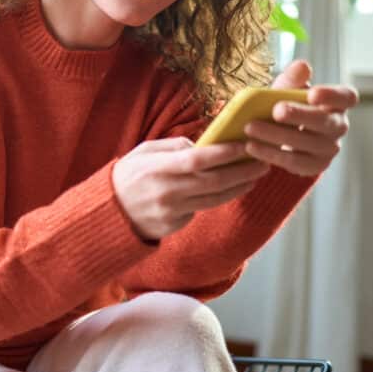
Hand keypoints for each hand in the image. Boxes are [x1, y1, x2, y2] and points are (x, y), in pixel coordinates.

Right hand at [112, 137, 270, 240]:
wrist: (109, 212)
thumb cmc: (128, 175)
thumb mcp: (143, 152)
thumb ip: (173, 146)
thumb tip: (205, 146)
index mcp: (156, 169)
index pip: (196, 161)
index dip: (223, 153)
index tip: (244, 145)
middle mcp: (166, 192)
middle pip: (214, 182)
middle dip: (243, 171)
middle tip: (263, 161)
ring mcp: (171, 212)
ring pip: (215, 199)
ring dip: (239, 187)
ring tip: (255, 175)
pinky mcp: (175, 226)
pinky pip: (201, 209)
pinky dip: (218, 197)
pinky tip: (231, 188)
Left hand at [243, 60, 358, 176]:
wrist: (278, 134)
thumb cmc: (286, 105)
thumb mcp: (286, 90)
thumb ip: (292, 79)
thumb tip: (302, 65)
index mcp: (337, 103)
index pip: (346, 97)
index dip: (332, 96)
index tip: (312, 93)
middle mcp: (338, 126)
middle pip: (325, 122)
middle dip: (300, 116)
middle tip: (276, 110)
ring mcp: (329, 149)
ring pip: (306, 144)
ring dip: (277, 136)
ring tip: (250, 127)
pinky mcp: (315, 166)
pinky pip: (294, 162)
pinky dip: (270, 154)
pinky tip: (251, 146)